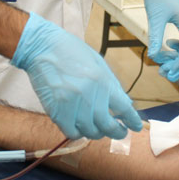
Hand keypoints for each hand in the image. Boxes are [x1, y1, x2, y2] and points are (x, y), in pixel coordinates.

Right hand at [11, 12, 142, 139]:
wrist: (42, 47)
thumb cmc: (71, 52)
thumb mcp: (97, 63)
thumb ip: (111, 84)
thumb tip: (125, 105)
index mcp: (102, 80)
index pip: (124, 107)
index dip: (132, 120)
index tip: (135, 127)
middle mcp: (89, 93)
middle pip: (108, 125)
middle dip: (116, 132)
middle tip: (119, 133)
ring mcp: (72, 103)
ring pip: (90, 131)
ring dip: (96, 132)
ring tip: (97, 128)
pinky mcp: (56, 111)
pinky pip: (71, 132)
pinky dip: (77, 133)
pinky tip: (79, 127)